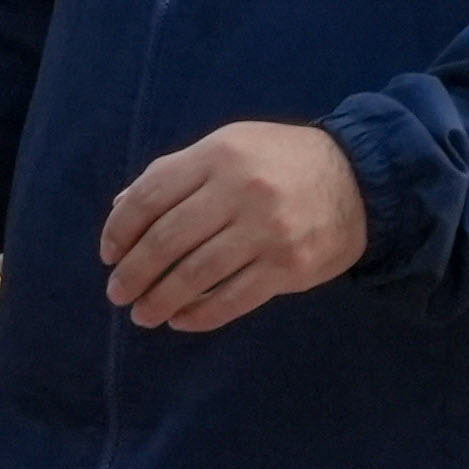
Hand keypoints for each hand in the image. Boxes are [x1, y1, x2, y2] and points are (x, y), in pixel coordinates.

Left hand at [99, 118, 366, 331]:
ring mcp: (266, 231)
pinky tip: (180, 321)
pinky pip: (232, 299)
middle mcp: (240, 191)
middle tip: (117, 293)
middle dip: (134, 272)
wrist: (360, 180)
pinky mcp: (289, 266)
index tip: (108, 254)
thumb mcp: (228, 147)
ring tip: (142, 314)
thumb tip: (120, 209)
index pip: (150, 196)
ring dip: (160, 300)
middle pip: (168, 240)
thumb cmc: (280, 162)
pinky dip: (200, 315)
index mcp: (217, 156)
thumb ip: (175, 174)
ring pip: (196, 275)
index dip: (120, 229)